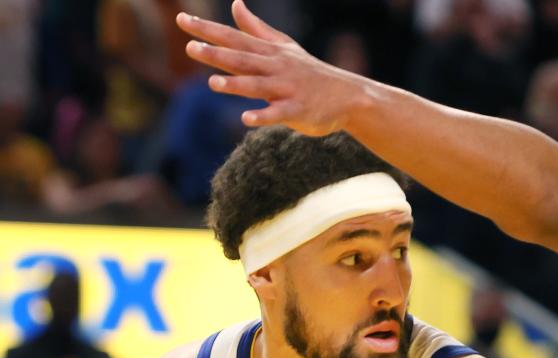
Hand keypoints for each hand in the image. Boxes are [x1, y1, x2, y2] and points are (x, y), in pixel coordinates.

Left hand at [177, 1, 364, 134]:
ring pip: (258, 85)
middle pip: (242, 59)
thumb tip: (235, 4)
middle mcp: (276, 68)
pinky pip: (279, 114)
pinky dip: (264, 116)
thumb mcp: (283, 46)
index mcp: (269, 52)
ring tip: (213, 84)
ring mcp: (287, 89)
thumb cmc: (310, 72)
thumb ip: (256, 28)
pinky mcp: (298, 111)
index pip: (233, 37)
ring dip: (236, 85)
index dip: (208, 30)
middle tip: (190, 48)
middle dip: (216, 54)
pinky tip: (246, 119)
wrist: (347, 96)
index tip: (183, 21)